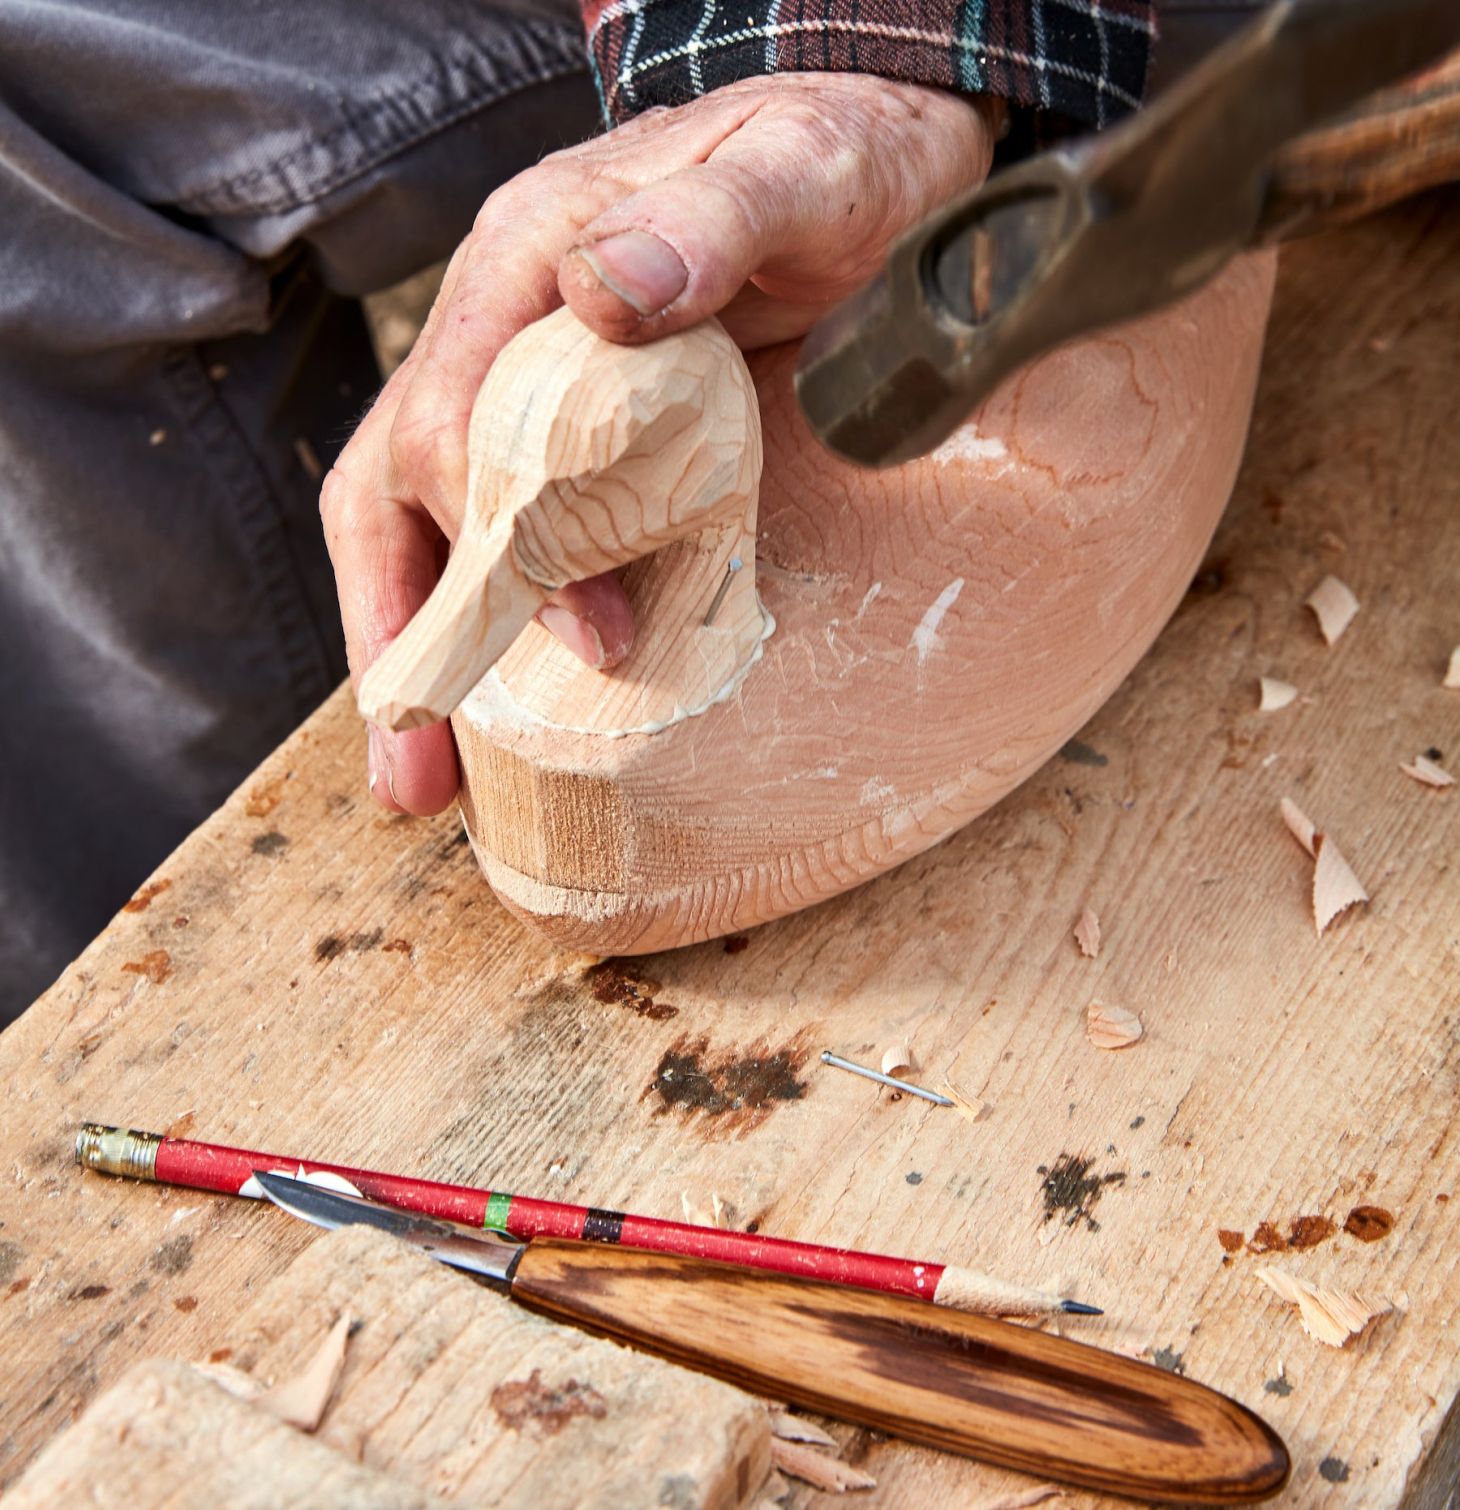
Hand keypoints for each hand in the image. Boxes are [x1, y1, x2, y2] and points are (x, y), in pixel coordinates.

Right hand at [322, 72, 996, 813]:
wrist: (868, 148)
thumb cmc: (837, 157)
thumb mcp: (800, 169)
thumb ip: (711, 219)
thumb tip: (603, 291)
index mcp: (534, 254)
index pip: (456, 415)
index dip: (499, 540)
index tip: (583, 633)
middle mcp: (504, 319)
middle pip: (397, 483)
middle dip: (400, 633)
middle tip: (410, 774)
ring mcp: (527, 372)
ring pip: (418, 515)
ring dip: (412, 647)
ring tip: (415, 775)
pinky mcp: (571, 420)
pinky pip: (489, 523)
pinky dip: (475, 614)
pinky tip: (483, 695)